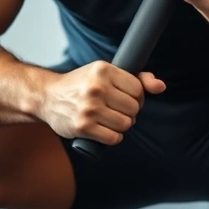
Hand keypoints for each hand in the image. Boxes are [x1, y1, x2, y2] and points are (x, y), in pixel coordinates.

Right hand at [40, 61, 164, 144]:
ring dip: (122, 125)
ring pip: (126, 124)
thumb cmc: (81, 84)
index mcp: (103, 70)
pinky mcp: (83, 127)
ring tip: (109, 119)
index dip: (136, 96)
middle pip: (134, 108)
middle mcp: (96, 88)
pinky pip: (114, 138)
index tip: (125, 97)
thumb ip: (137, 78)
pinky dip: (113, 137)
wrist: (48, 97)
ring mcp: (89, 108)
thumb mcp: (105, 73)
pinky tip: (103, 129)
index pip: (138, 89)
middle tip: (116, 109)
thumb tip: (161, 87)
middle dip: (129, 111)